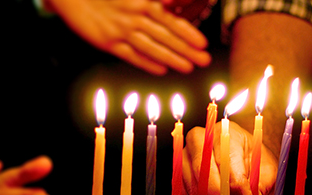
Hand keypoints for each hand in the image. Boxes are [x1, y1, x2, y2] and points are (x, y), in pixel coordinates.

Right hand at [44, 0, 210, 74]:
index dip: (188, 32)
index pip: (171, 20)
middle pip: (166, 36)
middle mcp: (135, 17)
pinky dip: (146, 63)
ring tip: (187, 68)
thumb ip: (153, 1)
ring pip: (152, 47)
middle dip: (186, 49)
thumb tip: (172, 4)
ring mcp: (121, 31)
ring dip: (171, 58)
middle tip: (203, 60)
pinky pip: (131, 55)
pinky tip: (160, 70)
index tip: (203, 43)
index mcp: (143, 2)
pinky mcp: (108, 43)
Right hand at [182, 124, 276, 194]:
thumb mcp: (266, 170)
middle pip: (203, 175)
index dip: (236, 187)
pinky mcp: (179, 180)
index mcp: (223, 133)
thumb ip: (260, 186)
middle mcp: (199, 143)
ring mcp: (184, 161)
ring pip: (193, 192)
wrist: (243, 159)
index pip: (224, 160)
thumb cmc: (253, 161)